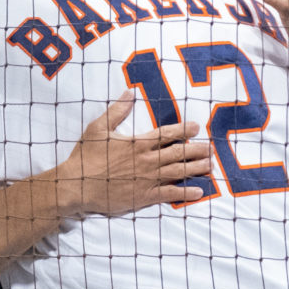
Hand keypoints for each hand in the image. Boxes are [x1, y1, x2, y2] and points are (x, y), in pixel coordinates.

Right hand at [55, 91, 212, 215]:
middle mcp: (147, 160)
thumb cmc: (86, 157)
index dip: (184, 129)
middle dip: (197, 150)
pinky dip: (186, 192)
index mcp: (138, 142)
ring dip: (196, 168)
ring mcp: (148, 179)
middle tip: (210, 148)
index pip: (167, 134)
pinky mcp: (144, 196)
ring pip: (179, 171)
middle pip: (179, 152)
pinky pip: (170, 194)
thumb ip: (117, 110)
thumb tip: (129, 93)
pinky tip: (199, 191)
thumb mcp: (98, 128)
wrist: (77, 186)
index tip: (196, 127)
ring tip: (210, 165)